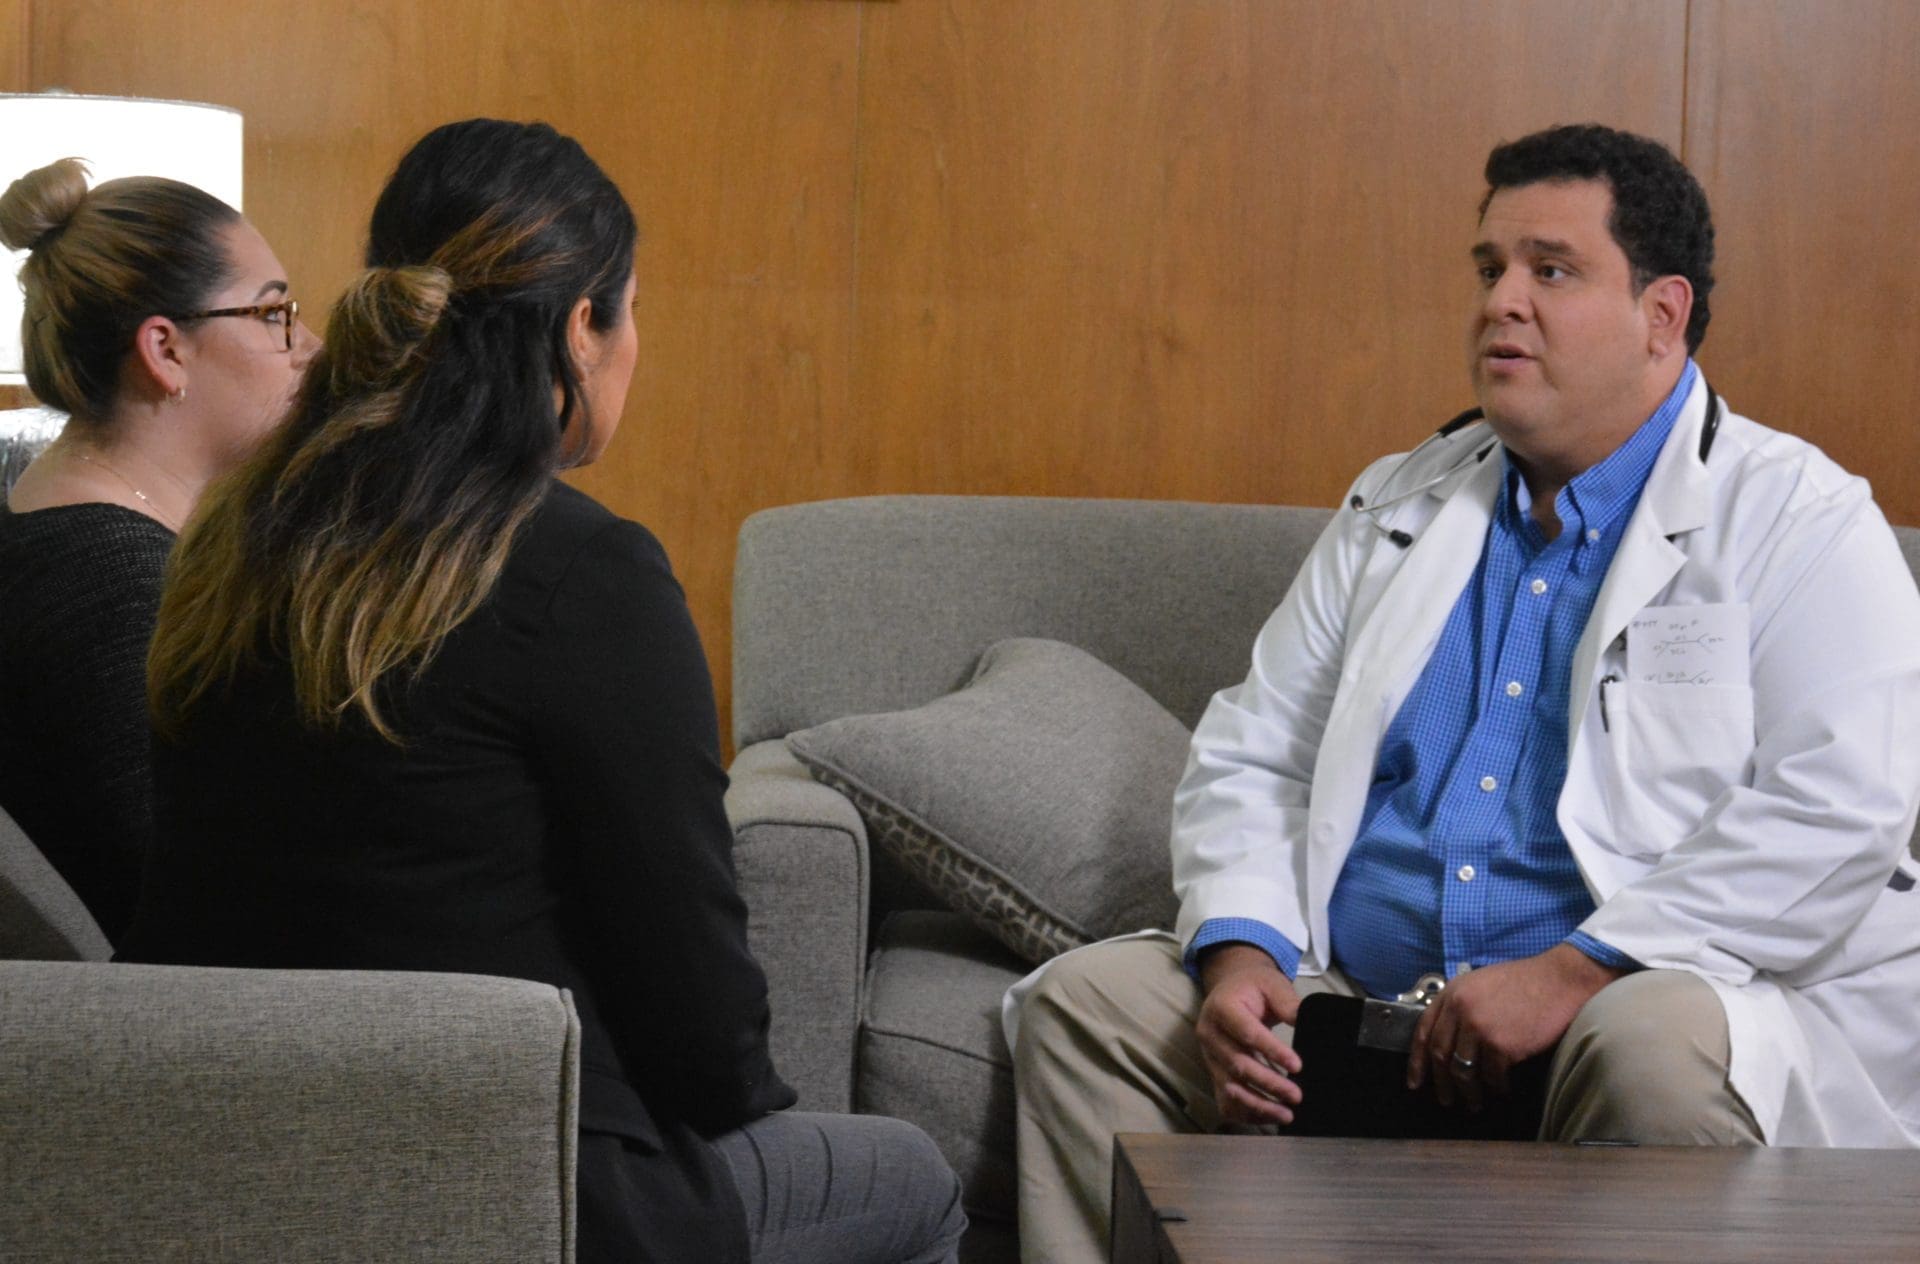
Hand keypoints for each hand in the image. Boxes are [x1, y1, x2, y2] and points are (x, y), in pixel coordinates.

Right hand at [1195, 945, 1303, 1125]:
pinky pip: (1225, 1100)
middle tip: (1297, 1095)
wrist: (1230, 990)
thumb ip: (1288, 1003)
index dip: (1272, 1051)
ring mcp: (1209, 1057)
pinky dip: (1246, 1113)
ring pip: (1230, 1087)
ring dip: (1258, 1104)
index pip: (1247, 1033)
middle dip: (1268, 1083)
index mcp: (1221, 1008)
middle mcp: (1209, 1034)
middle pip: (1238, 1064)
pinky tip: (1269, 1117)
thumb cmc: (1254, 987)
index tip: (1297, 1065)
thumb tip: (1307, 1024)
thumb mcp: (1272, 984)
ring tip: (1286, 1114)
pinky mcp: (1213, 1073)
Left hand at [1407, 945, 1622, 1109]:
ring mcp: (1480, 1028)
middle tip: (1446, 1101)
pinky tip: (1502, 1091)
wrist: (1560, 980)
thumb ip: (1461, 1006)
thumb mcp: (1481, 983)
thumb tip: (1450, 1039)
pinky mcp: (1502, 1045)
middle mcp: (1460, 1010)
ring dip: (1469, 1093)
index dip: (1417, 1062)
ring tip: (1474, 1104)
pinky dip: (1497, 1088)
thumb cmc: (1524, 982)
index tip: (1415, 1083)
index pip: (1424, 1032)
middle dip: (1442, 1083)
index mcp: (1452, 993)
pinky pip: (1492, 1076)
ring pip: (1464, 1071)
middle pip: (1440, 1055)